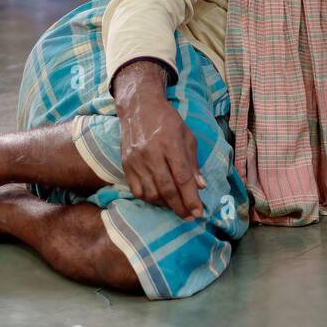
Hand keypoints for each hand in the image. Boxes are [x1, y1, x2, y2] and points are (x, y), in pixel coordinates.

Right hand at [113, 61, 205, 219]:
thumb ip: (193, 162)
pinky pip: (136, 190)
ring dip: (165, 205)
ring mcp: (136, 161)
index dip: (191, 198)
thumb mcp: (187, 136)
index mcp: (171, 145)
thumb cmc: (168, 121)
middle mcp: (152, 155)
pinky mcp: (126, 165)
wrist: (139, 108)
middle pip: (167, 189)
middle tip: (190, 217)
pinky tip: (159, 199)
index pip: (182, 178)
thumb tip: (201, 186)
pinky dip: (149, 199)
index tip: (199, 212)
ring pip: (150, 193)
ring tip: (176, 208)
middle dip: (180, 207)